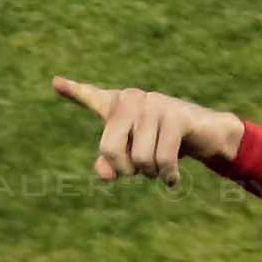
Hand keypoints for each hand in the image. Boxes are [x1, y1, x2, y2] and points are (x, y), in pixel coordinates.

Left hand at [51, 75, 243, 185]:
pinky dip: (167, 175)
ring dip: (151, 173)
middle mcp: (132, 99)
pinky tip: (172, 179)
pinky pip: (163, 157)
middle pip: (109, 149)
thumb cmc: (161, 144)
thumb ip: (111, 165)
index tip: (56, 82)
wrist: (205, 135)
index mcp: (117, 106)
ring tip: (160, 168)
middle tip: (138, 172)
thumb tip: (104, 172)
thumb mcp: (132, 158)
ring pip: (140, 158)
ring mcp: (154, 103)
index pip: (90, 97)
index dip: (73, 91)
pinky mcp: (176, 115)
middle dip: (125, 170)